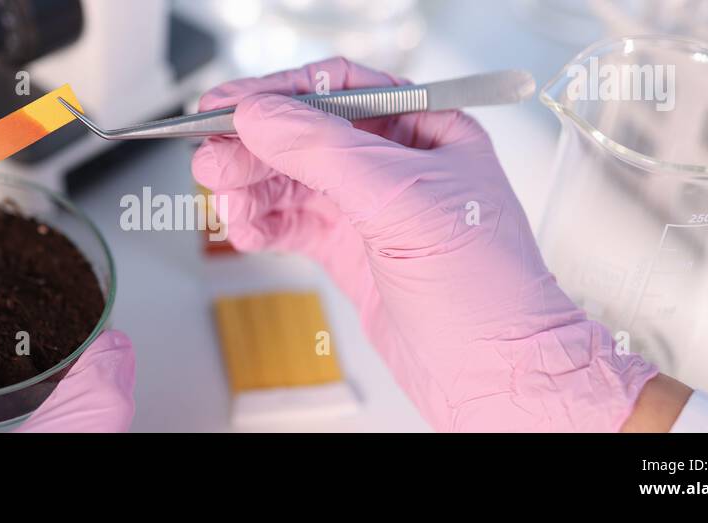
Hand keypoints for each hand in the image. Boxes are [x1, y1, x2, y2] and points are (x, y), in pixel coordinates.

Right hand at [193, 58, 657, 430]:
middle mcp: (400, 166)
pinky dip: (265, 224)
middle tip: (212, 158)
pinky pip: (296, 224)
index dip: (281, 95)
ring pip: (295, 181)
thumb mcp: (402, 201)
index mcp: (429, 130)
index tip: (230, 108)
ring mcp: (375, 212)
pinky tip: (247, 229)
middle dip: (256, 147)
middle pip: (308, 136)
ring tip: (224, 200)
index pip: (342, 90)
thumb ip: (325, 152)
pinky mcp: (355, 253)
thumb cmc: (490, 291)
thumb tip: (264, 115)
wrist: (496, 375)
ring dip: (253, 187)